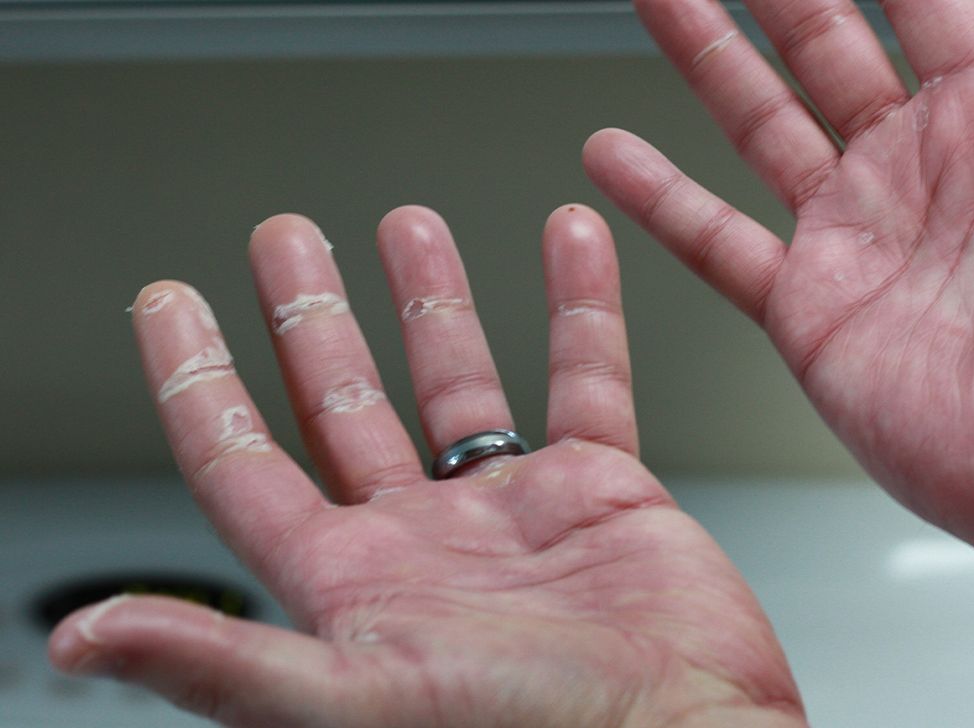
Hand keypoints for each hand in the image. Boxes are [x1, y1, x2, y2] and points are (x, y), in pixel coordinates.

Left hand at [47, 206, 803, 727]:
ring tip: (407, 225)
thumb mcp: (360, 702)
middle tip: (284, 241)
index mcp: (354, 586)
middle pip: (345, 402)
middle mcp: (425, 542)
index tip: (168, 303)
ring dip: (432, 298)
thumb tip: (84, 640)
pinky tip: (570, 245)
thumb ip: (229, 661)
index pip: (244, 463)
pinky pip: (586, 380)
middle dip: (310, 314)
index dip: (197, 380)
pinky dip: (580, 309)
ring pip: (458, 381)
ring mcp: (513, 513)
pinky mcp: (601, 491)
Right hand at [584, 0, 973, 548]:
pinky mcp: (807, 306)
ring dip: (705, 62)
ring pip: (758, 125)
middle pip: (822, 49)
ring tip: (662, 3)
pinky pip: (718, 240)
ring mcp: (852, 236)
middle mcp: (912, 173)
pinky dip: (663, 199)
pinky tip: (615, 155)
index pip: (922, 8)